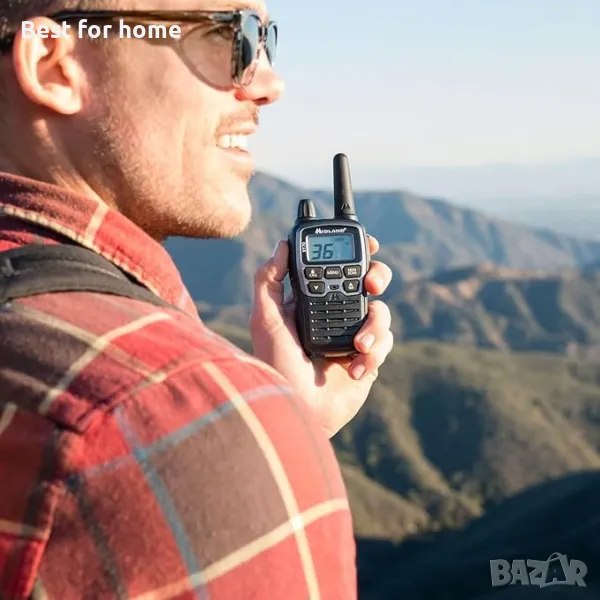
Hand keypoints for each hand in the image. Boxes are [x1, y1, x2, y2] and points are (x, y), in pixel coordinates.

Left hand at [250, 235, 393, 437]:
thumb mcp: (265, 319)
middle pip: (368, 282)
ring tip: (358, 344)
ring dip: (374, 324)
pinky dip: (373, 353)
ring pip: (381, 311)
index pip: (337, 268)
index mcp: (312, 301)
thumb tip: (282, 245)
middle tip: (371, 284)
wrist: (299, 410)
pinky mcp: (367, 358)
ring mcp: (352, 336)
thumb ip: (268, 280)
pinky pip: (384, 343)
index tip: (369, 242)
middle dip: (377, 276)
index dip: (355, 253)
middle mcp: (334, 315)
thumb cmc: (276, 366)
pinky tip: (354, 369)